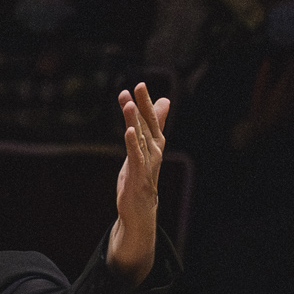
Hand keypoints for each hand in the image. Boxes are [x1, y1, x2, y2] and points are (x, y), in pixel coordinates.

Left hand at [110, 85, 168, 275]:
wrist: (141, 208)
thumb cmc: (142, 175)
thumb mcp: (145, 147)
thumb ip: (153, 124)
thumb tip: (164, 101)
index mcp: (155, 144)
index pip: (151, 119)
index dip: (146, 102)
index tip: (140, 84)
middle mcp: (154, 151)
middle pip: (148, 125)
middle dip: (143, 105)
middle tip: (139, 86)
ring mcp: (147, 164)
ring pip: (141, 138)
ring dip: (135, 121)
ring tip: (128, 104)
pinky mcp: (138, 176)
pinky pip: (136, 157)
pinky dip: (133, 144)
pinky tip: (128, 131)